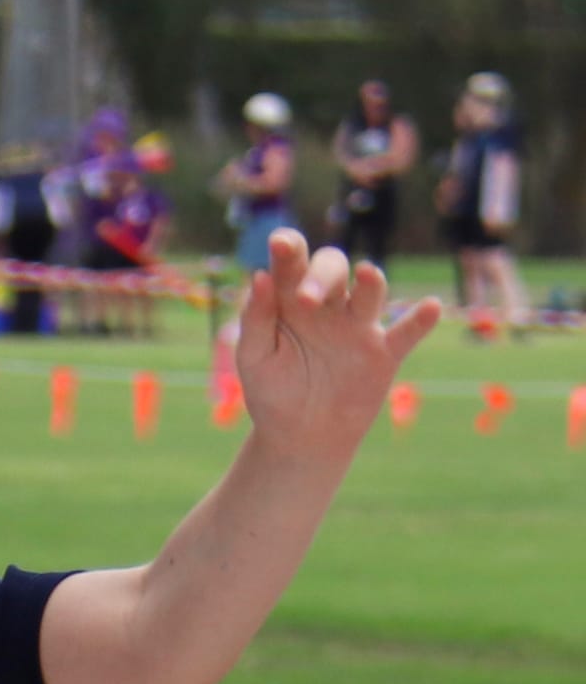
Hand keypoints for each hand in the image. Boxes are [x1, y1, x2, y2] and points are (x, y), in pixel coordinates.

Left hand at [238, 231, 438, 459]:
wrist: (299, 439)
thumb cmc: (272, 393)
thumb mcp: (254, 359)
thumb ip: (255, 319)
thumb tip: (259, 276)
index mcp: (291, 298)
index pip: (292, 262)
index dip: (289, 248)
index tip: (279, 244)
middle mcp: (329, 304)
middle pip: (333, 266)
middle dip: (322, 275)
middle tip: (307, 300)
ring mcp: (358, 326)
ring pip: (371, 289)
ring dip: (369, 281)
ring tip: (366, 275)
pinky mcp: (383, 354)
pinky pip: (406, 332)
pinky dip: (420, 320)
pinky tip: (430, 307)